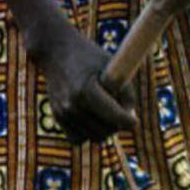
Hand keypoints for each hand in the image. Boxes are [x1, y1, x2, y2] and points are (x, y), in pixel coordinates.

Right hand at [29, 25, 136, 144]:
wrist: (55, 51)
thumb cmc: (90, 57)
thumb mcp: (112, 66)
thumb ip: (126, 93)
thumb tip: (131, 121)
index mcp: (87, 89)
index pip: (115, 117)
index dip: (129, 122)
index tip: (134, 121)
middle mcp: (72, 104)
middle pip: (106, 131)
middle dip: (117, 125)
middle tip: (120, 113)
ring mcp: (63, 112)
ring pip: (94, 137)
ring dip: (104, 129)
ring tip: (105, 111)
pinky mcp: (58, 117)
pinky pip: (79, 139)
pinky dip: (88, 133)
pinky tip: (91, 118)